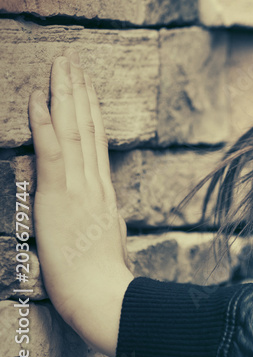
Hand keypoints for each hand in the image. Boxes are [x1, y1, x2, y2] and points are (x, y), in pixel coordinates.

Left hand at [28, 49, 132, 356]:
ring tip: (59, 65)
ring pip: (72, 130)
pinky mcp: (60, 197)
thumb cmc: (105, 281)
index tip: (85, 84)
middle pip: (87, 126)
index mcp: (103, 192)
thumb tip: (104, 209)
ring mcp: (79, 187)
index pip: (96, 141)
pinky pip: (53, 153)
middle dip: (78, 90)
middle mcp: (94, 182)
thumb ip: (104, 219)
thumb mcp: (109, 241)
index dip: (89, 109)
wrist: (104, 296)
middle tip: (71, 59)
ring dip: (63, 94)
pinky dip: (44, 123)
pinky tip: (39, 98)